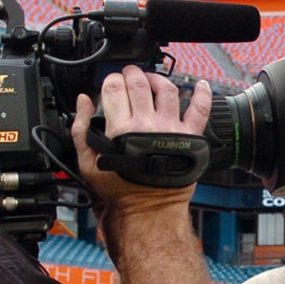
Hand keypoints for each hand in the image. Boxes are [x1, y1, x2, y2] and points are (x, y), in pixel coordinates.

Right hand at [71, 65, 211, 206]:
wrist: (148, 209)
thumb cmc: (120, 190)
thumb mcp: (87, 161)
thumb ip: (81, 128)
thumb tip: (83, 101)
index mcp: (121, 128)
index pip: (114, 88)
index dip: (110, 81)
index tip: (110, 84)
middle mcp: (148, 125)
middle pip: (139, 83)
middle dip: (131, 74)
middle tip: (128, 76)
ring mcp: (171, 129)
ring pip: (167, 90)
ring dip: (158, 79)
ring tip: (152, 80)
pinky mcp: (190, 137)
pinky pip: (200, 110)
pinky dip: (203, 94)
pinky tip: (201, 85)